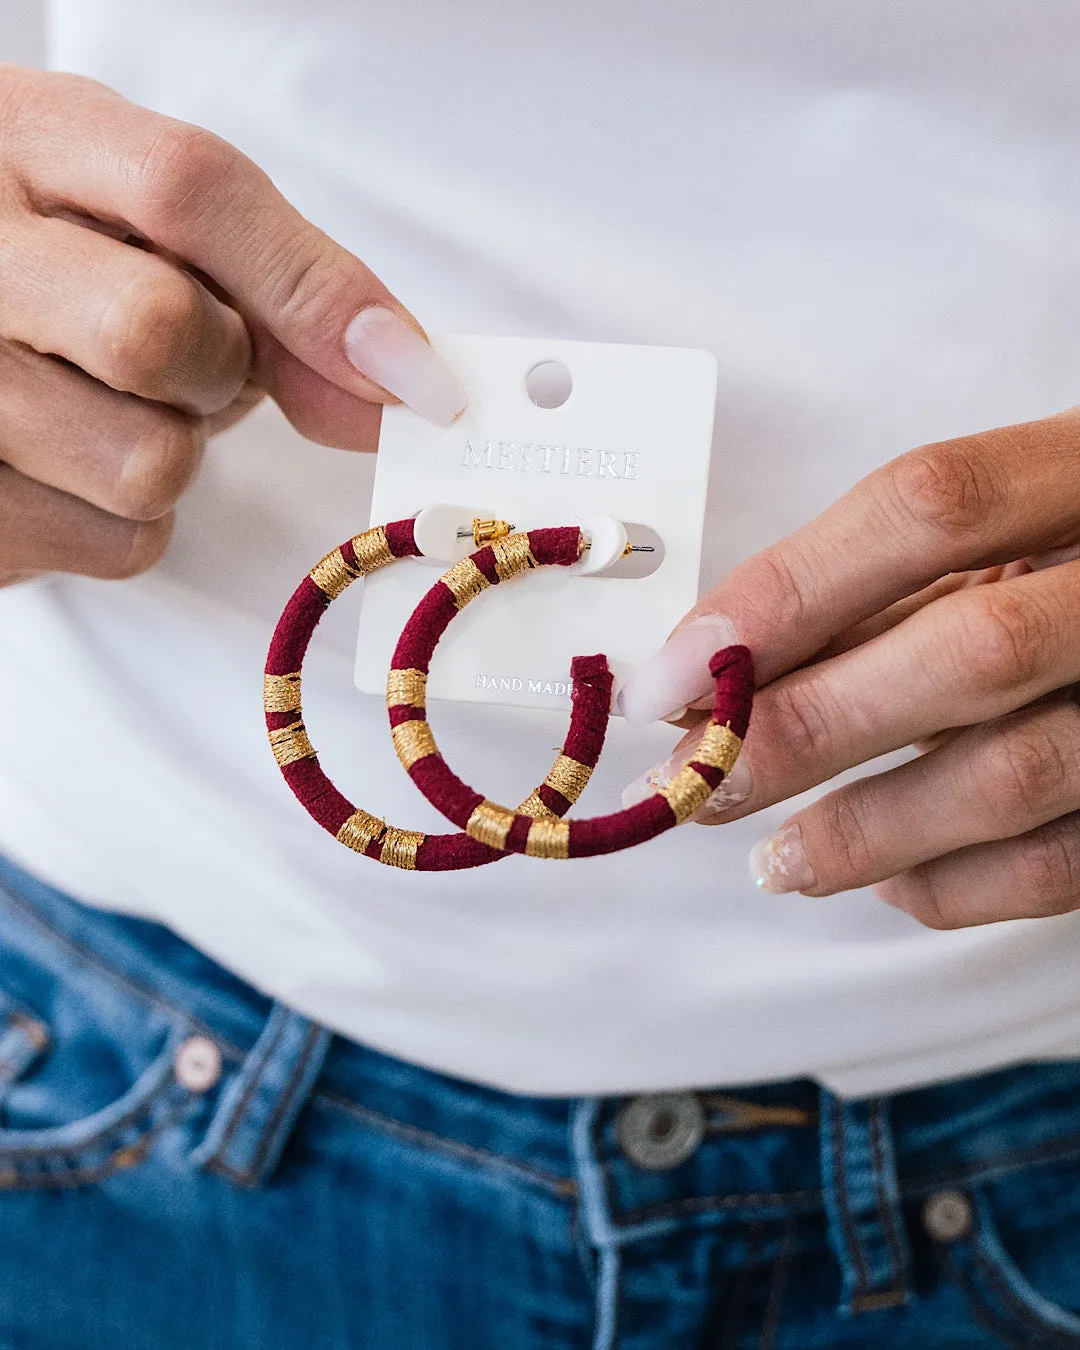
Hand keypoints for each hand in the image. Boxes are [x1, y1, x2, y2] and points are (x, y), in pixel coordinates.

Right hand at [0, 65, 464, 584]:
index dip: (317, 290)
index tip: (415, 378)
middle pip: (154, 332)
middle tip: (188, 358)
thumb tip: (407, 387)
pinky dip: (136, 520)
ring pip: (147, 464)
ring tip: (117, 406)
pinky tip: (83, 466)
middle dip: (216, 368)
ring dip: (177, 453)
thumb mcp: (171, 238)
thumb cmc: (84, 266)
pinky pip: (121, 541)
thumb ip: (289, 290)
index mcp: (30, 143)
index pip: (186, 190)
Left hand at [619, 407, 1079, 928]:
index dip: (785, 592)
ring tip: (775, 859)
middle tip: (702, 780)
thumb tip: (717, 666)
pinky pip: (1065, 866)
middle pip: (970, 652)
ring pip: (1015, 776)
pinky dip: (957, 886)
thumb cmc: (1076, 561)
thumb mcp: (1002, 535)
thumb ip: (880, 583)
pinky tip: (888, 879)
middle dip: (806, 728)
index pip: (929, 508)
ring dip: (865, 831)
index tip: (675, 671)